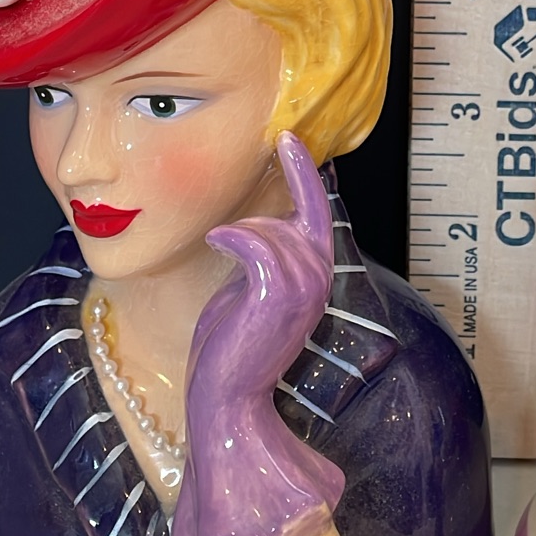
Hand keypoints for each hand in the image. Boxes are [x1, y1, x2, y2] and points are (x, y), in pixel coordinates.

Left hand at [172, 133, 345, 535]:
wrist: (225, 399)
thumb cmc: (230, 348)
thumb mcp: (252, 292)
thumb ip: (264, 257)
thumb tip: (258, 223)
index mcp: (316, 278)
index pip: (316, 213)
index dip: (305, 173)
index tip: (287, 137)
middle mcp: (318, 279)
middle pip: (286, 219)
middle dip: (255, 226)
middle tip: (231, 255)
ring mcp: (302, 287)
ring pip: (266, 229)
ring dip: (239, 239)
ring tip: (225, 270)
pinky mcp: (276, 293)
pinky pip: (253, 239)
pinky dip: (231, 235)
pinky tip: (217, 241)